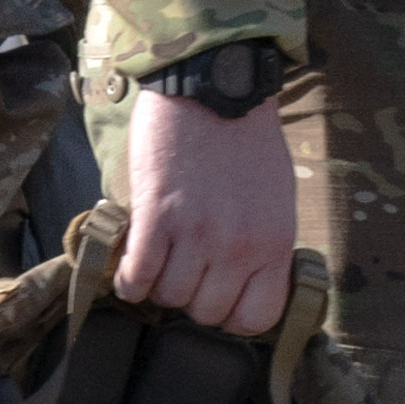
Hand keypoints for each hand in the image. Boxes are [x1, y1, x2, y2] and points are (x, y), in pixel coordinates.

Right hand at [119, 77, 297, 335]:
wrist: (213, 86)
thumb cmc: (246, 139)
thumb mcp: (276, 198)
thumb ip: (262, 244)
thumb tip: (239, 282)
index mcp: (274, 243)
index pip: (256, 318)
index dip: (232, 316)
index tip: (219, 298)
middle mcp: (239, 246)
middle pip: (206, 312)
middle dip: (192, 297)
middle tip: (184, 271)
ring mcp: (196, 233)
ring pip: (169, 297)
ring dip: (158, 286)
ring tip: (157, 261)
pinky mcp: (156, 216)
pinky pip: (137, 276)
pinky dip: (129, 279)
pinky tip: (130, 266)